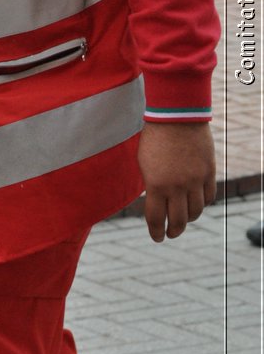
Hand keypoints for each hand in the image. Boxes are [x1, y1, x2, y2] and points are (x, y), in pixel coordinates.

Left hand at [138, 121, 215, 241]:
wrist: (176, 116)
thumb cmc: (154, 138)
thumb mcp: (144, 163)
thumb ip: (152, 185)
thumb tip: (155, 203)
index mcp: (157, 185)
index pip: (156, 218)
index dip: (156, 232)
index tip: (157, 238)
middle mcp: (177, 186)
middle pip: (179, 220)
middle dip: (173, 231)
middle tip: (170, 234)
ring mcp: (195, 180)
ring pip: (196, 211)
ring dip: (189, 219)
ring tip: (183, 220)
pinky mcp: (209, 173)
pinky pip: (208, 197)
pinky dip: (202, 204)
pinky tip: (196, 204)